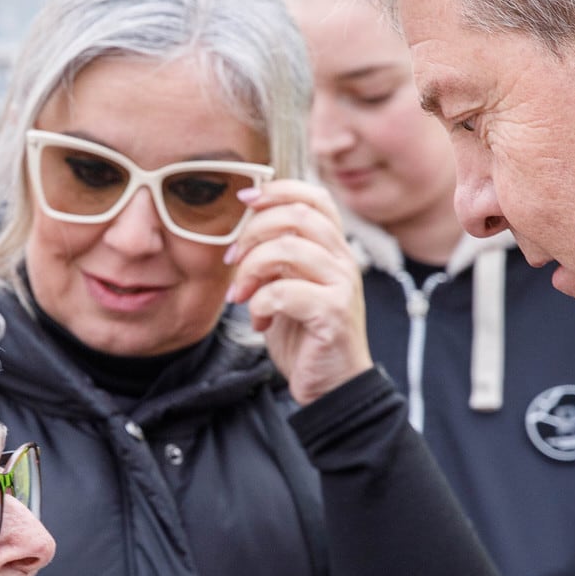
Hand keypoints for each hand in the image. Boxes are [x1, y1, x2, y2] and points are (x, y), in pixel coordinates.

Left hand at [223, 180, 371, 404]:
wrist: (330, 385)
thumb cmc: (304, 335)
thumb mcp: (286, 287)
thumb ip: (275, 258)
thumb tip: (243, 229)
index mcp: (332, 248)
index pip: (315, 198)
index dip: (278, 190)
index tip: (244, 200)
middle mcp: (343, 260)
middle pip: (297, 216)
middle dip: (252, 232)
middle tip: (231, 260)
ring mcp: (342, 285)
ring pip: (289, 249)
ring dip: (251, 269)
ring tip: (239, 295)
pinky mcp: (333, 313)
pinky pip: (285, 292)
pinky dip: (260, 303)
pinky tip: (258, 321)